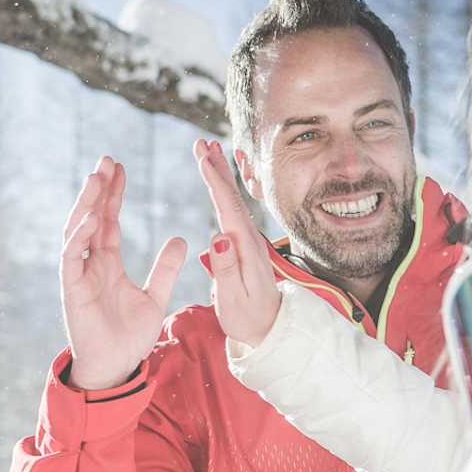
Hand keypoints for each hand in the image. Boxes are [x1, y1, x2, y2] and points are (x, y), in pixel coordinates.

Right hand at [60, 156, 188, 389]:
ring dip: (86, 204)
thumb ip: (165, 269)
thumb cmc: (129, 338)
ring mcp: (79, 275)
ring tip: (97, 178)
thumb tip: (179, 238)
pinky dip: (79, 236)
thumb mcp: (155, 297)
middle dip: (98, 189)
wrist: (116, 368)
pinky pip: (72, 257)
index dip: (114, 194)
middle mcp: (90, 265)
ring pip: (77, 230)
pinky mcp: (72, 289)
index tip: (120, 168)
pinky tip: (91, 217)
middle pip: (91, 218)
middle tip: (106, 160)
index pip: (109, 220)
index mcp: (108, 263)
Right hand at [193, 139, 281, 346]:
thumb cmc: (249, 319)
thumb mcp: (235, 299)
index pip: (228, 208)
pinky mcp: (244, 245)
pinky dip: (226, 190)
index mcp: (245, 248)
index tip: (203, 157)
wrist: (270, 329)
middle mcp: (249, 239)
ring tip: (209, 151)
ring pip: (233, 200)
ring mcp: (247, 241)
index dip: (215, 181)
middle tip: (202, 143)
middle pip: (231, 197)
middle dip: (217, 168)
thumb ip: (227, 269)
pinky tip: (220, 181)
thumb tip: (218, 237)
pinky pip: (234, 210)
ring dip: (221, 174)